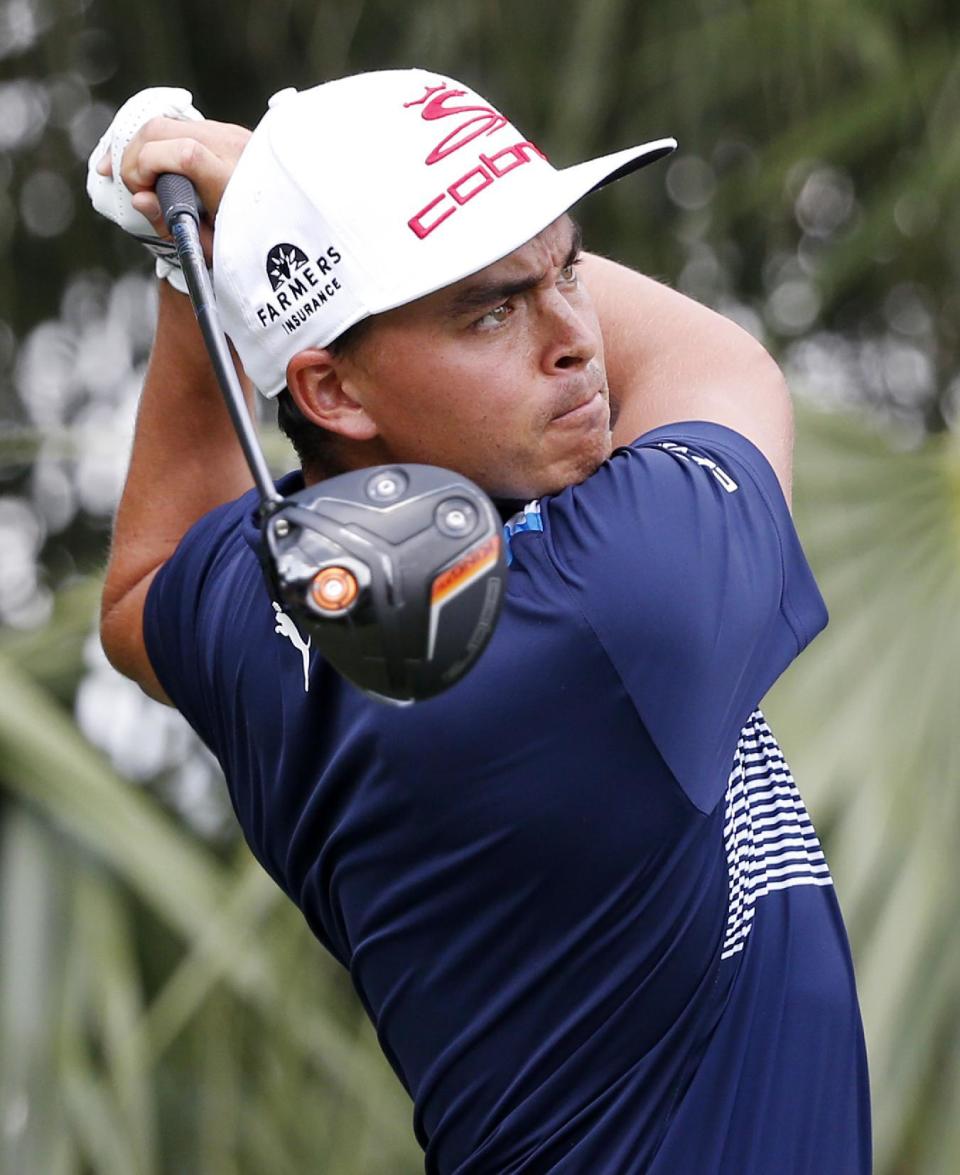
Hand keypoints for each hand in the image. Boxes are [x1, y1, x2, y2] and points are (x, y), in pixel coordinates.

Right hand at [87, 88, 250, 281]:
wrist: (286, 223)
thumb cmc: (247, 241)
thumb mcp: (211, 246)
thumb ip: (172, 224)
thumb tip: (139, 200)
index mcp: (233, 182)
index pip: (186, 154)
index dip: (149, 165)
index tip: (141, 192)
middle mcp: (233, 149)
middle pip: (163, 129)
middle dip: (133, 155)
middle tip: (131, 186)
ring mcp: (229, 134)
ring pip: (166, 121)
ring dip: (140, 145)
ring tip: (130, 174)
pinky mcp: (224, 130)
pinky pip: (178, 125)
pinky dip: (156, 141)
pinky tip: (144, 161)